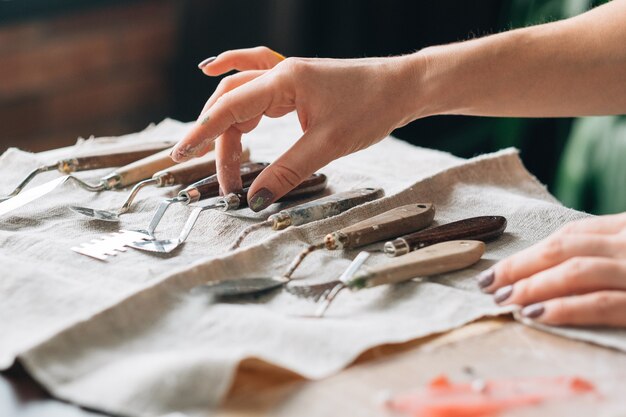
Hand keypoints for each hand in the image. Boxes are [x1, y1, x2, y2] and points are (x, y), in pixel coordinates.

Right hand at [171, 46, 425, 210]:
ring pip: (241, 97)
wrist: (402, 87)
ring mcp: (287, 77)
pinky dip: (236, 89)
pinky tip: (214, 73)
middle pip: (231, 104)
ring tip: (227, 162)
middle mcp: (280, 75)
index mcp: (284, 82)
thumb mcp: (328, 145)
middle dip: (219, 141)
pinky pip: (256, 83)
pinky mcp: (296, 85)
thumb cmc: (371, 107)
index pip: (230, 107)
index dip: (202, 132)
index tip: (180, 154)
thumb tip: (256, 199)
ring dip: (229, 127)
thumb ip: (288, 171)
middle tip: (223, 181)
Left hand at [477, 213, 625, 327]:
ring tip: (502, 299)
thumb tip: (545, 276)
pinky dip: (563, 308)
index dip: (528, 253)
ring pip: (574, 271)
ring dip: (532, 285)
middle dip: (518, 267)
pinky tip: (535, 314)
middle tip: (487, 284)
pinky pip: (599, 303)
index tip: (497, 269)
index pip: (568, 235)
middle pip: (562, 249)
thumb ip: (600, 256)